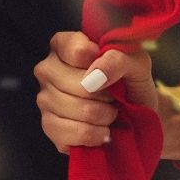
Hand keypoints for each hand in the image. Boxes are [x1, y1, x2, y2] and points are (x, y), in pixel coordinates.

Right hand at [33, 31, 154, 153]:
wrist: (135, 114)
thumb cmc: (130, 81)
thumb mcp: (135, 62)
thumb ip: (117, 59)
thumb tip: (95, 74)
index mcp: (63, 45)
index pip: (78, 51)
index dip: (101, 64)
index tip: (112, 70)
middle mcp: (47, 69)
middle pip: (81, 85)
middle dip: (107, 95)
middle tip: (113, 96)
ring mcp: (44, 99)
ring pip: (80, 110)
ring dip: (105, 115)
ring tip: (108, 112)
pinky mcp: (49, 127)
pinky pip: (76, 133)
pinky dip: (97, 134)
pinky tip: (101, 130)